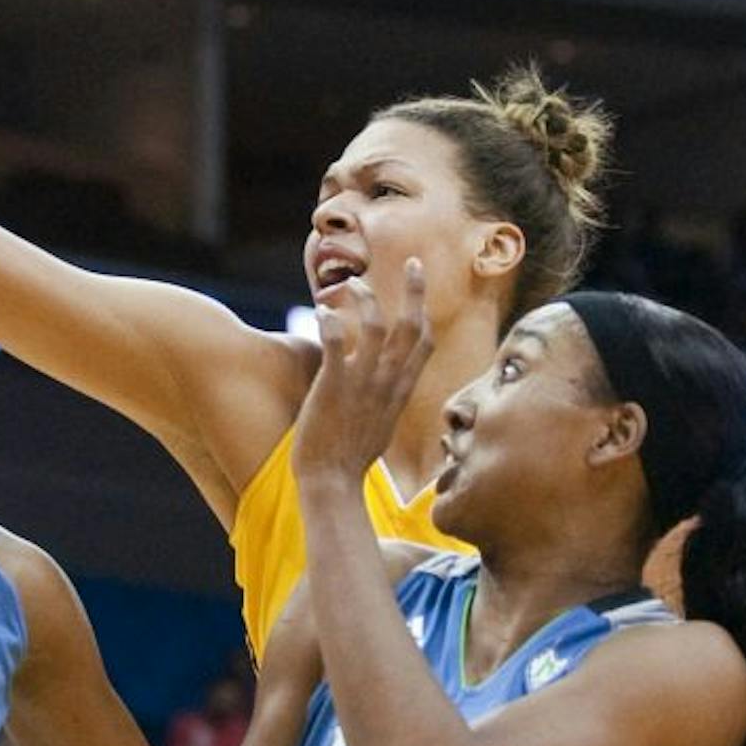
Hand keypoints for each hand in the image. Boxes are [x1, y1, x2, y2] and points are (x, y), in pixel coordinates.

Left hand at [291, 260, 431, 484]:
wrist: (333, 483)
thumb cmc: (350, 457)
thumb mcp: (380, 425)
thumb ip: (384, 401)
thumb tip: (383, 389)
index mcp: (399, 391)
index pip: (422, 343)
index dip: (422, 312)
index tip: (417, 289)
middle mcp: (387, 382)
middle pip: (410, 326)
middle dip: (414, 291)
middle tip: (412, 262)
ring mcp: (363, 383)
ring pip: (377, 326)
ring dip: (367, 298)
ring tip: (352, 283)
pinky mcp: (335, 386)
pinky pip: (338, 342)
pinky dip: (332, 321)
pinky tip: (322, 311)